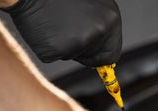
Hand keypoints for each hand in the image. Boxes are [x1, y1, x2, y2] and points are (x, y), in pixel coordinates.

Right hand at [1, 0, 121, 66]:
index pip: (112, 55)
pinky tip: (45, 29)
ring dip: (65, 46)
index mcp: (111, 18)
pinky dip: (49, 47)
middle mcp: (99, 30)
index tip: (92, 56)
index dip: (99, 57)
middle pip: (93, 58)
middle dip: (82, 51)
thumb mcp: (90, 4)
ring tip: (55, 24)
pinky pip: (55, 56)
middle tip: (67, 31)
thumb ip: (101, 26)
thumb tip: (105, 54)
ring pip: (73, 56)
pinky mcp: (59, 48)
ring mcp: (79, 41)